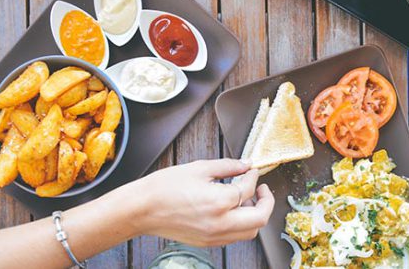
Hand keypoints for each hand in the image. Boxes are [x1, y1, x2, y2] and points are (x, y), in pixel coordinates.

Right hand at [132, 159, 274, 246]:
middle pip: (260, 218)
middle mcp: (220, 223)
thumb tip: (245, 165)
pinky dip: (241, 224)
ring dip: (255, 215)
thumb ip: (227, 167)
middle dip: (266, 202)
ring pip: (250, 232)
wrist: (142, 209)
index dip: (253, 177)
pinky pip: (234, 237)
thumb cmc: (164, 188)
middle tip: (262, 189)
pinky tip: (232, 211)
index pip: (248, 190)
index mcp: (219, 202)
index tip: (251, 170)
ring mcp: (214, 236)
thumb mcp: (199, 168)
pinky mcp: (208, 243)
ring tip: (247, 200)